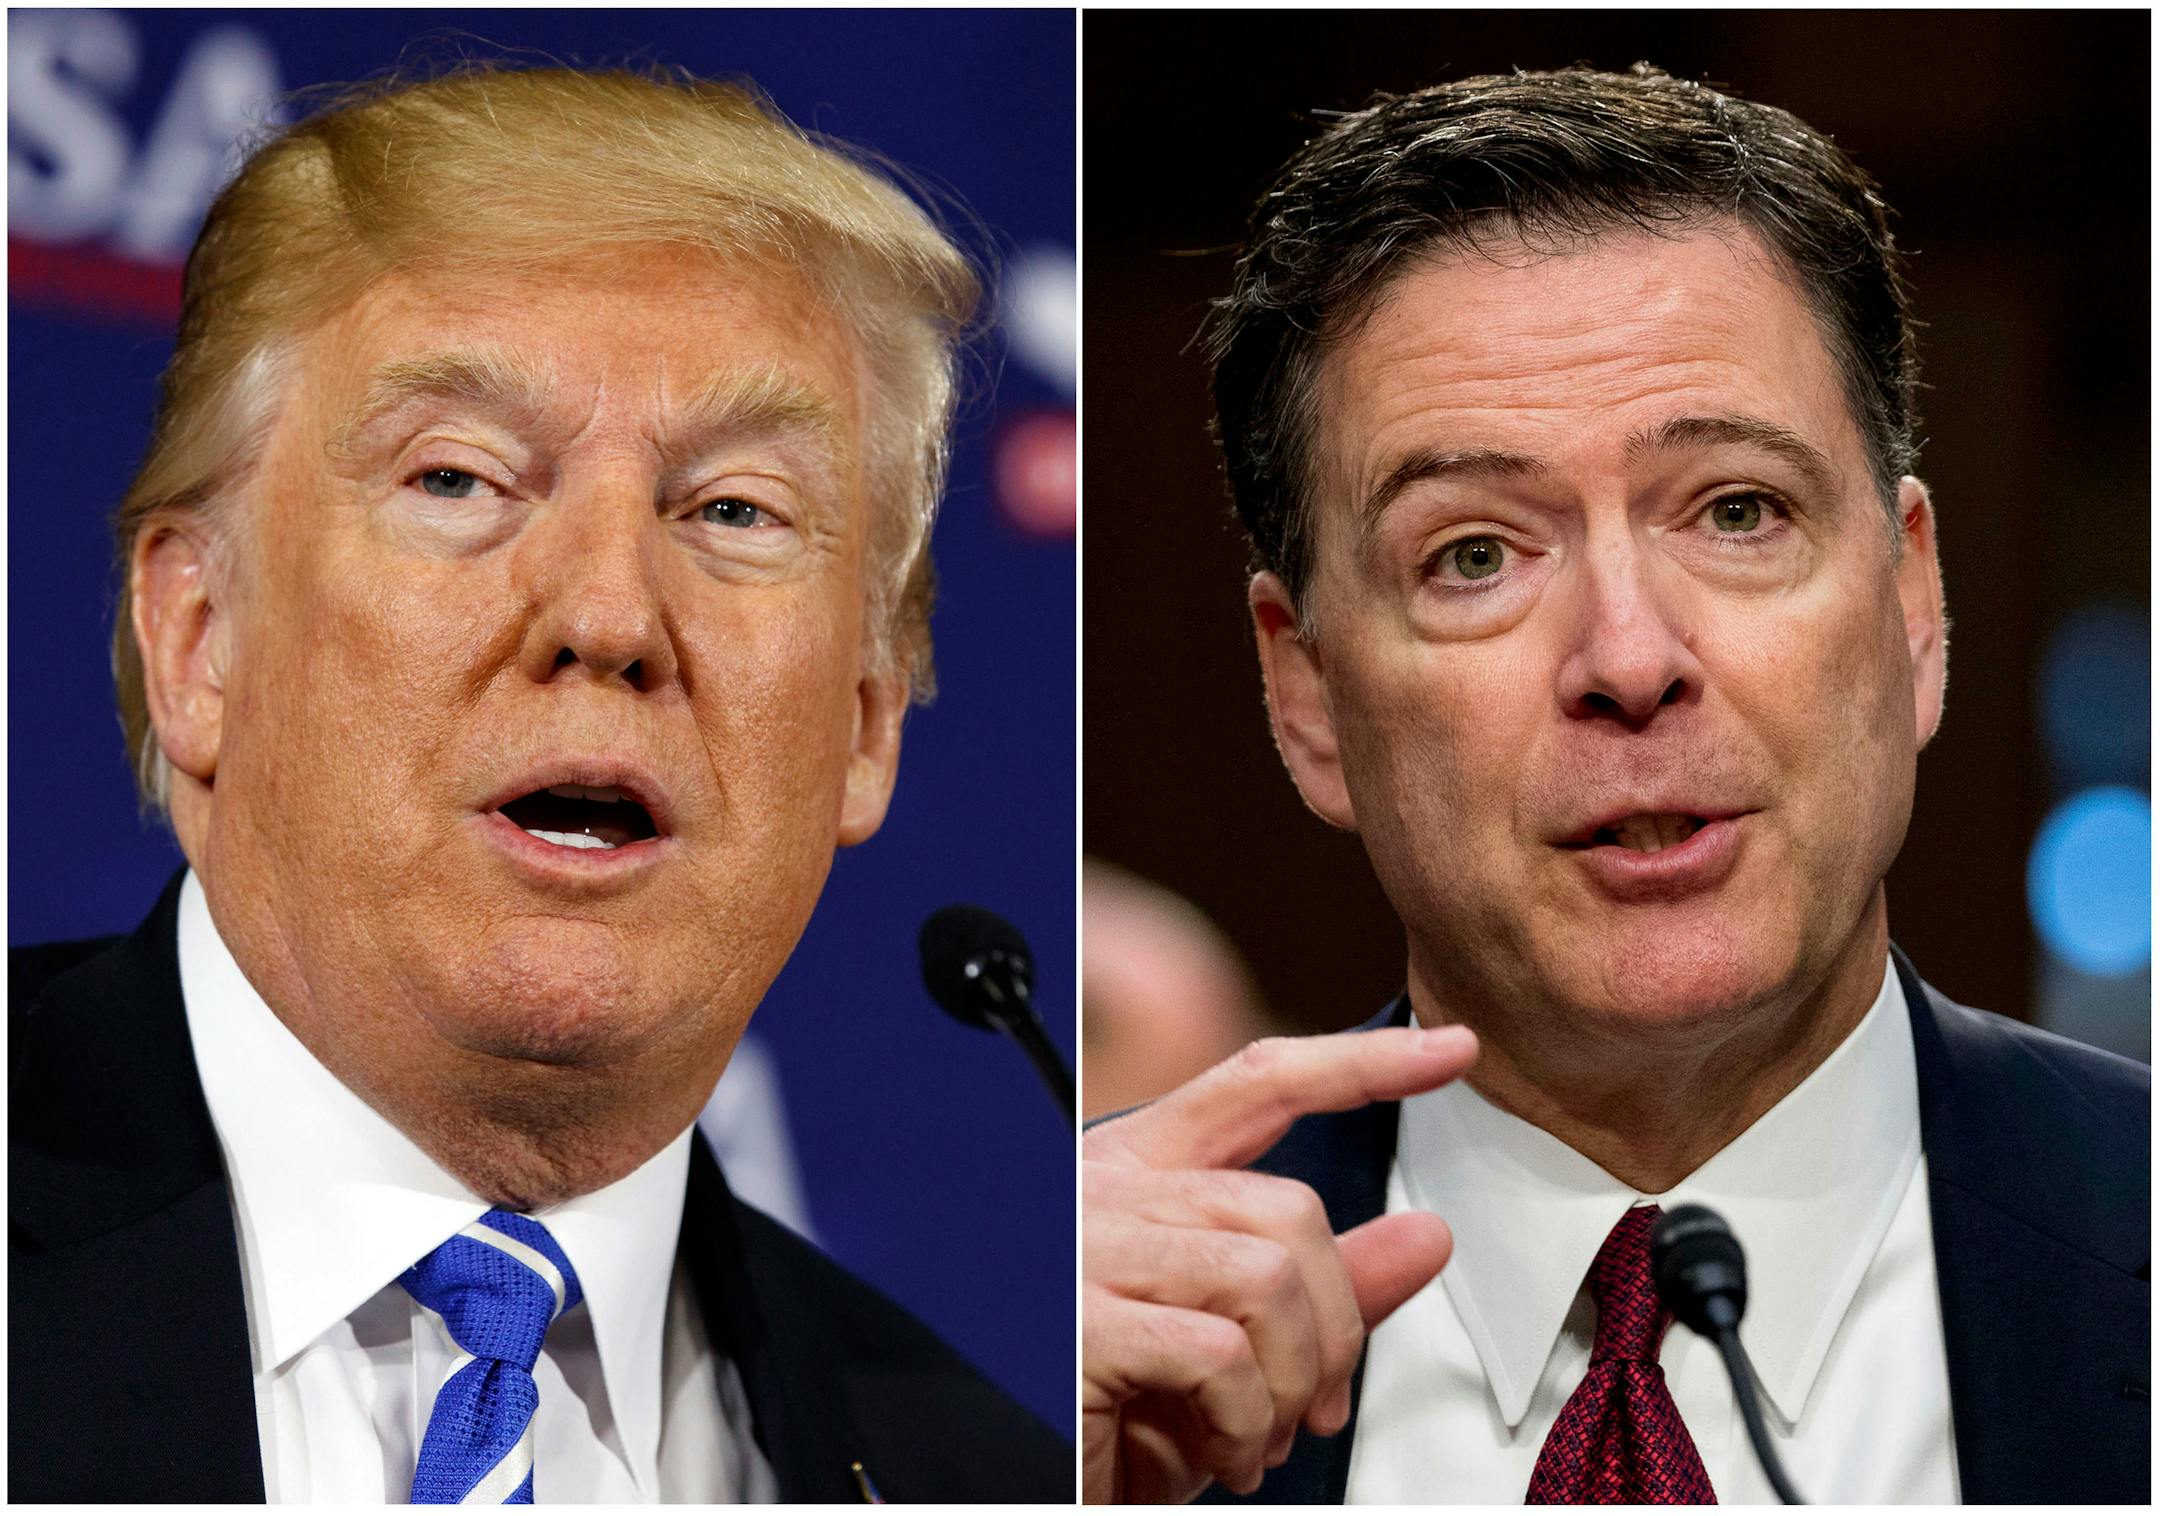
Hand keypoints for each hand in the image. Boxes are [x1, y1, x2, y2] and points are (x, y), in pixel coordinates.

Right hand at [1082, 1024, 1477, 1503]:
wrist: (1026, 1485)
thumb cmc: (1114, 1421)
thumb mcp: (1239, 1352)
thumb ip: (1323, 1289)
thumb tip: (1427, 1237)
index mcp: (1136, 1173)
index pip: (1257, 1084)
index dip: (1359, 1061)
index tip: (1448, 1050)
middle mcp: (1102, 1191)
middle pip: (1287, 1205)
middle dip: (1335, 1322)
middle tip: (1320, 1404)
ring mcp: (1082, 1249)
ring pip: (1266, 1276)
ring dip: (1295, 1381)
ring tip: (1265, 1436)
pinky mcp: (1078, 1322)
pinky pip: (1219, 1354)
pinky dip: (1248, 1421)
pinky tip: (1226, 1452)